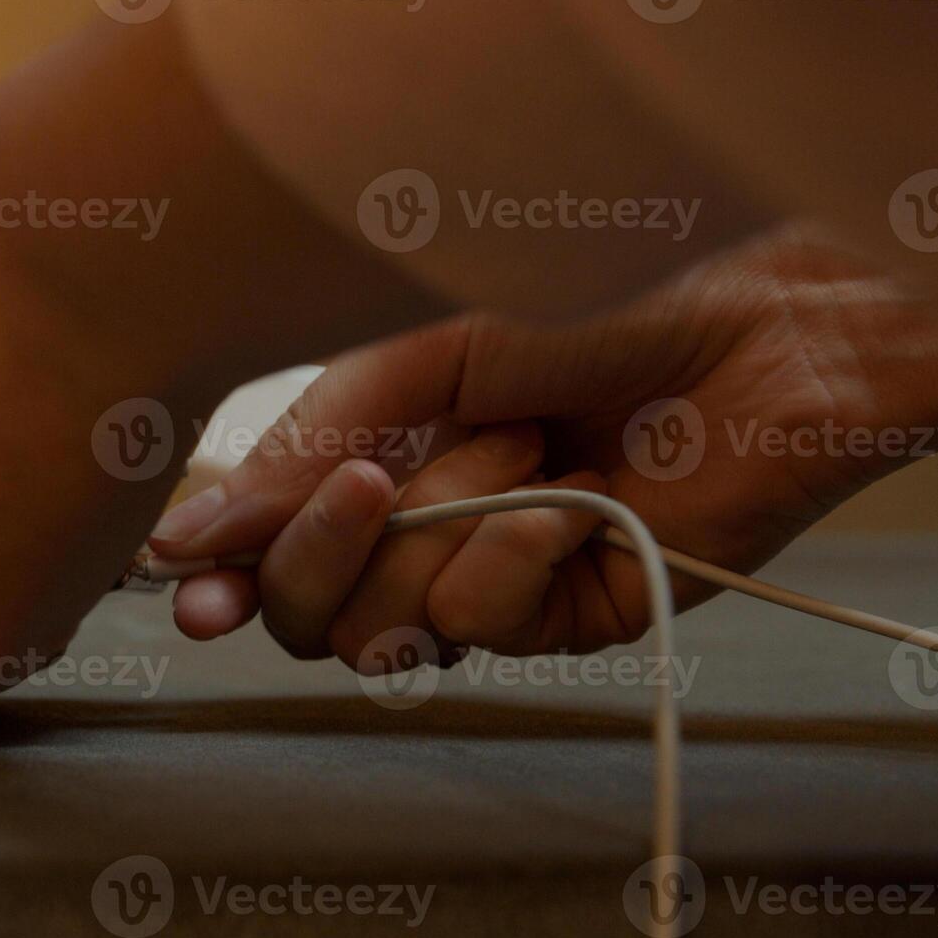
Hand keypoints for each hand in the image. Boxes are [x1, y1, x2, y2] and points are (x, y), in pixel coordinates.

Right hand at [152, 228, 937, 666]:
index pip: (264, 551)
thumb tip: (185, 539)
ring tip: (522, 446)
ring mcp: (487, 580)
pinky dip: (512, 552)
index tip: (187, 591)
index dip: (218, 580)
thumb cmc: (586, 305)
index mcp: (367, 458)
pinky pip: (481, 624)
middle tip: (370, 481)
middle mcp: (416, 532)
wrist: (752, 321)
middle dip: (322, 556)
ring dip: (445, 529)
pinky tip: (568, 497)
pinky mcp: (561, 617)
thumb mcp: (413, 356)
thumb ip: (301, 451)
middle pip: (307, 616)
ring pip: (387, 631)